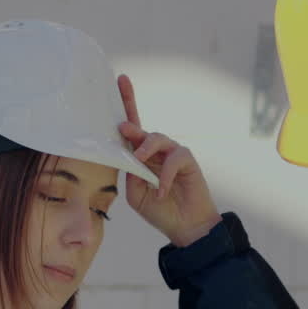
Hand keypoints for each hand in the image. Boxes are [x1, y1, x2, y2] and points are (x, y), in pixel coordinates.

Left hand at [117, 74, 220, 246]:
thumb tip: (129, 155)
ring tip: (139, 160)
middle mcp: (155, 152)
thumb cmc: (161, 211)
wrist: (186, 228)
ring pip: (158, 138)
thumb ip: (131, 174)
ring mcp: (171, 154)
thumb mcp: (136, 194)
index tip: (120, 80)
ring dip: (146, 147)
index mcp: (140, 158)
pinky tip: (161, 190)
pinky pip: (174, 158)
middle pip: (141, 127)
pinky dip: (165, 174)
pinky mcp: (187, 160)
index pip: (130, 130)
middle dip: (130, 115)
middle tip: (122, 124)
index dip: (126, 104)